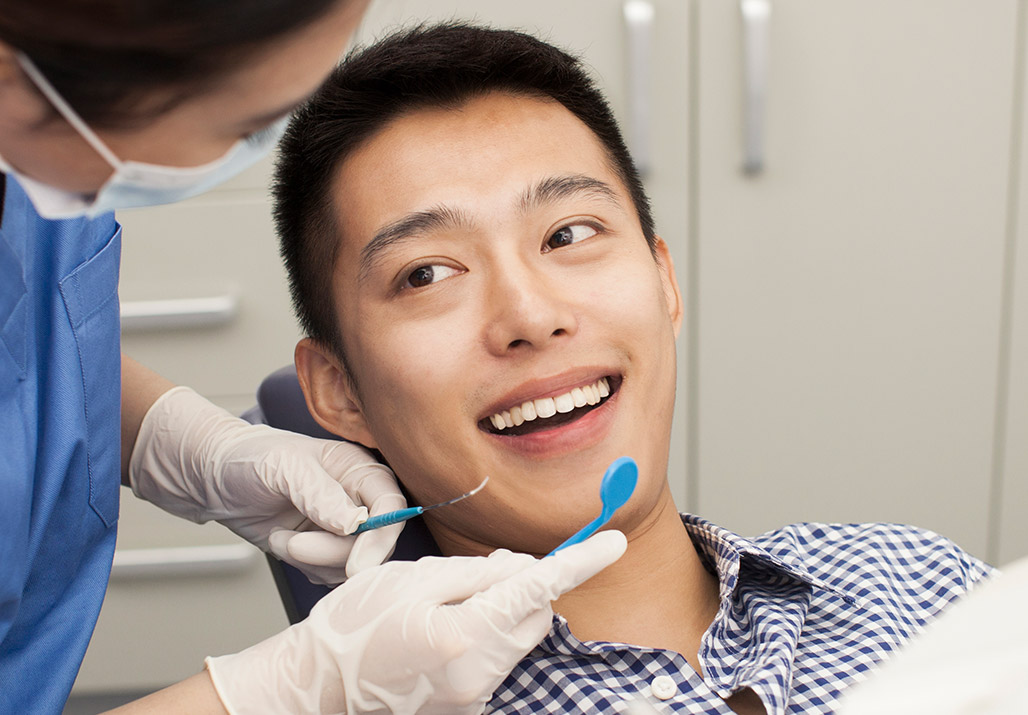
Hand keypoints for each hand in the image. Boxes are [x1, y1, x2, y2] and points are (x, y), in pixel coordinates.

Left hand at [129, 386, 404, 583]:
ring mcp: (342, 527)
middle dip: (333, 553)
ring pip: (353, 564)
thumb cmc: (248, 458)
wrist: (214, 478)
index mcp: (359, 468)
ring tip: (281, 537)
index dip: (382, 536)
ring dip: (312, 560)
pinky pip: (331, 575)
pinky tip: (283, 544)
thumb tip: (355, 524)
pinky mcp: (324, 550)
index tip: (357, 563)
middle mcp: (358, 498)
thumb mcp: (283, 467)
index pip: (391, 505)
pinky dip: (305, 569)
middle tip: (294, 546)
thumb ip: (321, 493)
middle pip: (376, 543)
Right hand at [206, 530, 627, 714]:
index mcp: (463, 635)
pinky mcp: (468, 706)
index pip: (537, 588)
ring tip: (445, 607)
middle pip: (534, 615)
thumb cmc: (358, 625)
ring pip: (518, 638)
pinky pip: (498, 659)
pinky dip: (486, 636)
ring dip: (502, 612)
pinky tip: (443, 632)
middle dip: (520, 586)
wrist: (322, 683)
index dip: (579, 562)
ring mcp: (474, 696)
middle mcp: (478, 674)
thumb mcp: (412, 579)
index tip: (612, 542)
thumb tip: (522, 568)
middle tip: (472, 575)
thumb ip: (475, 573)